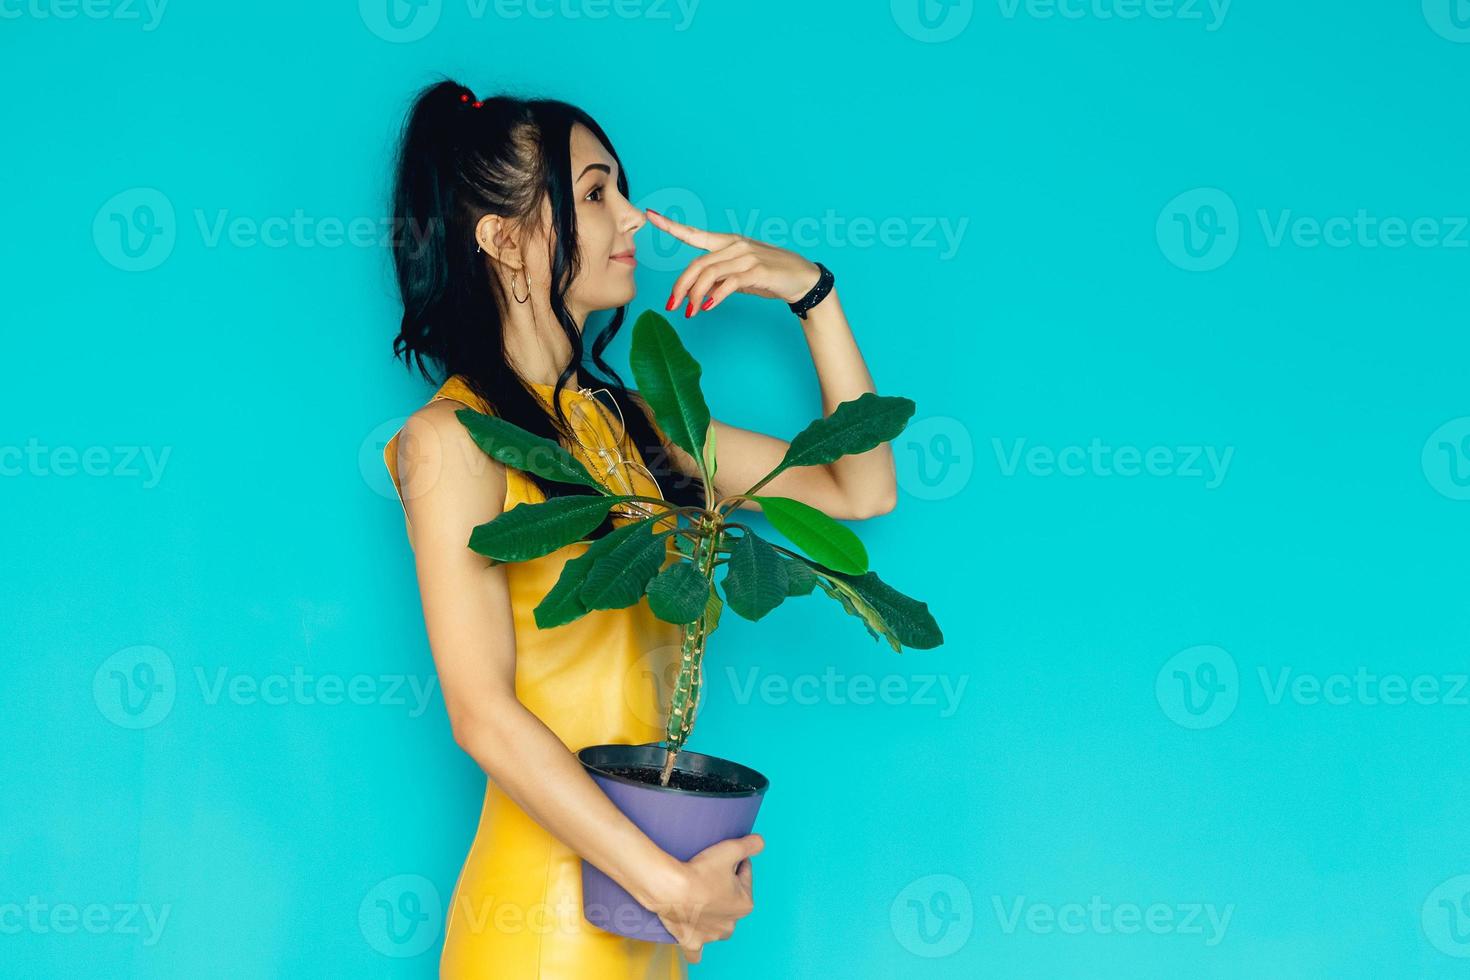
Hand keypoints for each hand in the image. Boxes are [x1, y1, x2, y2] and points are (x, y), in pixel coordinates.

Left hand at [647, 209, 820, 319]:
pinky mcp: (757, 271)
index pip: (694, 234)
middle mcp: (735, 245)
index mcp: (728, 242)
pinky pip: (728, 284)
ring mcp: (746, 257)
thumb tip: (698, 293)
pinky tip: (707, 306)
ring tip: (689, 312)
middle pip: (697, 264)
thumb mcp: (741, 277)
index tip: (651, 216)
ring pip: (709, 274)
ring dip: (695, 295)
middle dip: (681, 286)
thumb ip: (720, 279)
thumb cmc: (771, 277)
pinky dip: (715, 297)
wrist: (803, 280)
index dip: (672, 225)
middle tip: (671, 305)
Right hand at [649, 833, 762, 962]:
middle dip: (725, 889)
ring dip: (714, 915)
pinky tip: (695, 940)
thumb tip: (760, 841)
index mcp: (745, 904)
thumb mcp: (730, 849)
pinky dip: (697, 947)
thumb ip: (750, 845)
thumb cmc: (701, 871)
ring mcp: (711, 935)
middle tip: (709, 874)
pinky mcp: (692, 941)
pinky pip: (696, 952)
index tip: (723, 856)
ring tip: (700, 897)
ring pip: (718, 926)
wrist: (671, 888)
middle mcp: (731, 924)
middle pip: (731, 900)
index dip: (735, 862)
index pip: (744, 875)